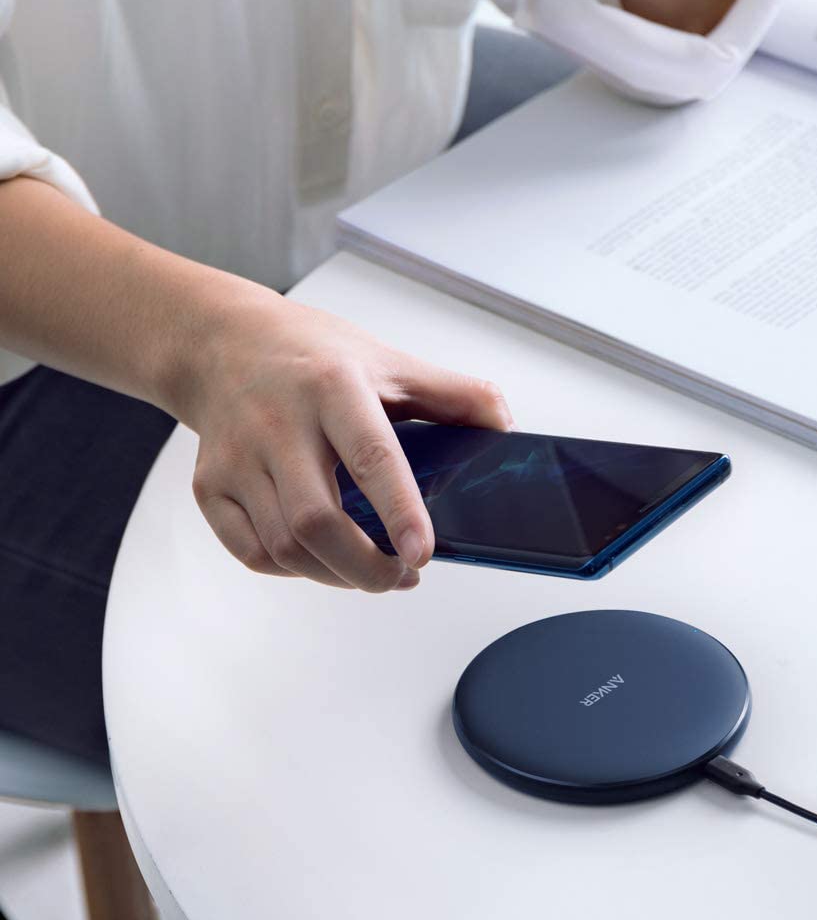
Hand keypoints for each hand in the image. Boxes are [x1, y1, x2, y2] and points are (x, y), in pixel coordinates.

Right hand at [175, 289, 511, 591]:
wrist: (223, 344)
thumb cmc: (311, 355)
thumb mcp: (388, 360)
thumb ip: (452, 394)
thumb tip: (503, 425)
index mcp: (332, 387)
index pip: (370, 455)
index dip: (399, 510)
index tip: (422, 552)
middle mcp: (278, 424)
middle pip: (316, 520)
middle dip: (366, 567)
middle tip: (402, 574)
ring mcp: (238, 459)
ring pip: (284, 546)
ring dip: (336, 574)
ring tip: (373, 570)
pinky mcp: (210, 487)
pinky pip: (253, 553)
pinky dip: (294, 570)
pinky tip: (322, 559)